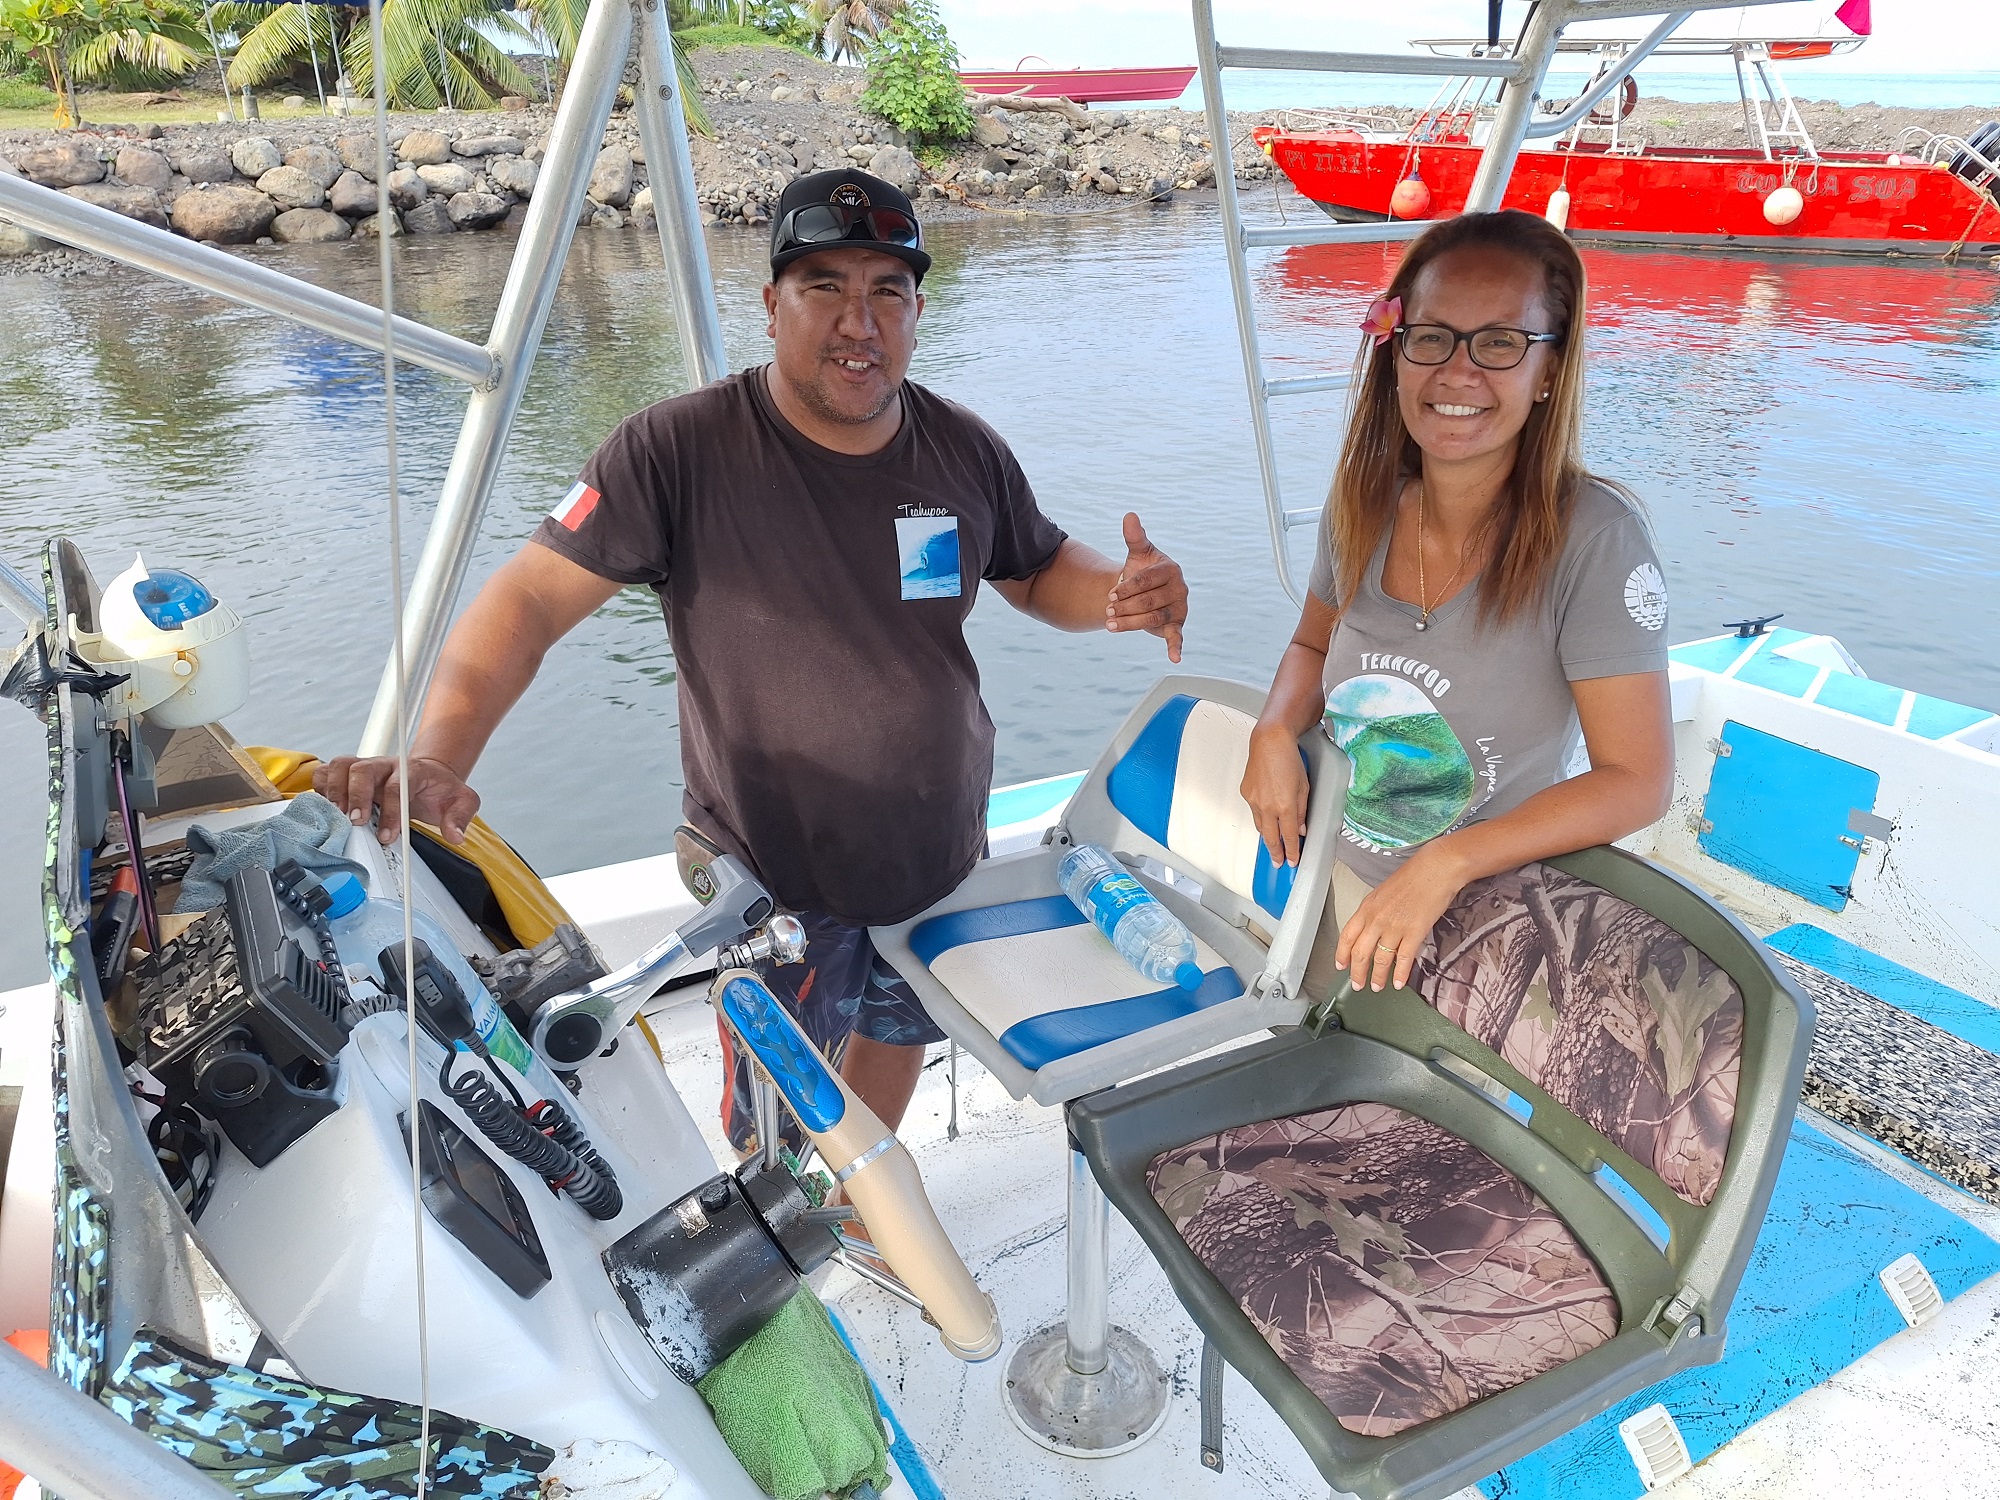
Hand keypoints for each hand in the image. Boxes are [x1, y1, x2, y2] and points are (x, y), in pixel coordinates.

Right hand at [312, 754, 480, 845]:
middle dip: (357, 796)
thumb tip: (454, 836)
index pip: (397, 785)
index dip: (391, 811)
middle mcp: (384, 765)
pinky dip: (320, 787)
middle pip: (362, 769)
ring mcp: (365, 766)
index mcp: (411, 769)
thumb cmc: (440, 790)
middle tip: (356, 822)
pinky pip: (326, 772)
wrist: (430, 775)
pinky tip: (326, 807)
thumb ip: (461, 816)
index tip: (387, 835)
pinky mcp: (349, 773)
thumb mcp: (462, 800)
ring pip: (340, 766)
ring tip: (338, 816)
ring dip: (335, 791)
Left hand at [1106, 512, 1187, 662]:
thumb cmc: (1140, 570)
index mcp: (1171, 569)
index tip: (1109, 594)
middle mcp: (1180, 589)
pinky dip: (1175, 647)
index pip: (1146, 580)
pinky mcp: (1176, 625)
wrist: (1141, 591)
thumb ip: (1134, 537)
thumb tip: (1130, 516)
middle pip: (1148, 602)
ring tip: (1111, 624)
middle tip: (1107, 610)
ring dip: (1130, 623)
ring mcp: (1179, 608)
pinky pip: (1177, 636)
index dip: (1126, 588)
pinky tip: (1173, 657)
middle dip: (1125, 607)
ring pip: (1153, 619)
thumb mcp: (1137, 553)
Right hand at [1242, 724, 1309, 867]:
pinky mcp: (1246, 793)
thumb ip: (1303, 811)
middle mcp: (1268, 806)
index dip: (1292, 852)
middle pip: (1271, 838)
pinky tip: (1267, 818)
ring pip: (1261, 827)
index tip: (1293, 861)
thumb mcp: (1304, 787)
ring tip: (1273, 845)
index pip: (1290, 837)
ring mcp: (1254, 801)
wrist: (1270, 741)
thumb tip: (1300, 828)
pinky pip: (1254, 812)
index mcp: (1286, 806)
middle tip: (1279, 862)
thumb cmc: (1289, 758)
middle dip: (1276, 853)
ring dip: (1268, 837)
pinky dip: (1261, 818)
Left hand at [1334, 847, 1466, 992]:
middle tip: (1358, 984)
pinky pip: (1404, 959)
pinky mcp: (1415, 932)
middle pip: (1360, 952)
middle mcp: (1377, 919)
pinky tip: (1398, 983)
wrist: (1436, 869)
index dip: (1342, 954)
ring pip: (1380, 960)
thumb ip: (1375, 912)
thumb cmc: (1413, 876)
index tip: (1341, 966)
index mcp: (1367, 907)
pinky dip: (1400, 974)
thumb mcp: (1384, 892)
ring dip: (1377, 977)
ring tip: (1377, 986)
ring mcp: (1395, 927)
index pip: (1347, 936)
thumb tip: (1372, 929)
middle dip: (1357, 973)